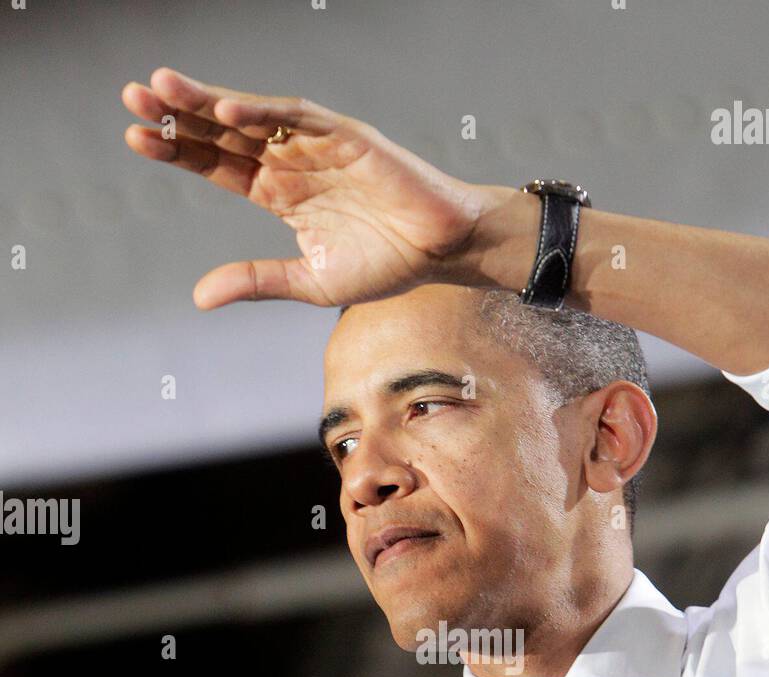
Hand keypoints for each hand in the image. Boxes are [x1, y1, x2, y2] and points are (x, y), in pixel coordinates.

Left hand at [122, 68, 502, 309]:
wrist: (441, 253)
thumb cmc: (385, 265)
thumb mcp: (309, 282)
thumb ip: (257, 281)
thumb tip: (200, 297)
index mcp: (280, 193)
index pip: (218, 165)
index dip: (177, 151)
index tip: (134, 139)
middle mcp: (291, 161)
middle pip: (224, 132)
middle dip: (178, 115)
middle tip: (130, 97)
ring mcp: (316, 144)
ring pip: (252, 115)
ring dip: (208, 101)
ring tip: (161, 89)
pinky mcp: (346, 136)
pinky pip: (296, 117)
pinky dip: (262, 111)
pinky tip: (225, 110)